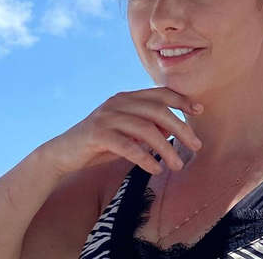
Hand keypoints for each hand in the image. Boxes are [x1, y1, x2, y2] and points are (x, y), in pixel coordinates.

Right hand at [44, 87, 202, 175]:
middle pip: (157, 110)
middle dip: (181, 127)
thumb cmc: (100, 144)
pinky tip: (156, 169)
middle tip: (197, 146)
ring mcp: (106, 117)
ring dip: (166, 148)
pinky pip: (127, 146)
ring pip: (145, 129)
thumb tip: (174, 130)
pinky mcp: (97, 134)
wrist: (63, 154)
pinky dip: (145, 158)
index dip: (181, 100)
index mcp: (126, 98)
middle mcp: (117, 102)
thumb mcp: (127, 133)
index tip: (199, 110)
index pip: (159, 93)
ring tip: (177, 166)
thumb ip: (147, 128)